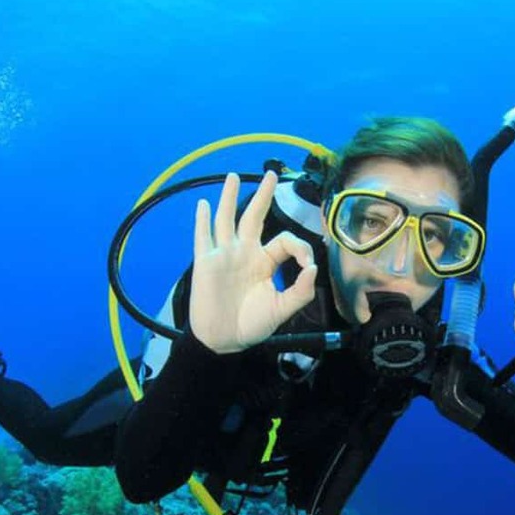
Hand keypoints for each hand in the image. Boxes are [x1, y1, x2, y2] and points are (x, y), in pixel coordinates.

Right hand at [189, 171, 318, 353]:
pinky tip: (202, 204)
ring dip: (230, 197)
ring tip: (234, 176)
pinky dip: (201, 220)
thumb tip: (312, 268)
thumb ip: (301, 291)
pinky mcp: (206, 262)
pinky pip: (203, 237)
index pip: (284, 240)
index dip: (300, 247)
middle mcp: (245, 253)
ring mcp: (225, 255)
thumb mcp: (283, 310)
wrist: (224, 340)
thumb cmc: (252, 326)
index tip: (307, 264)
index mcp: (265, 262)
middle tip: (272, 174)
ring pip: (227, 219)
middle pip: (255, 216)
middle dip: (264, 196)